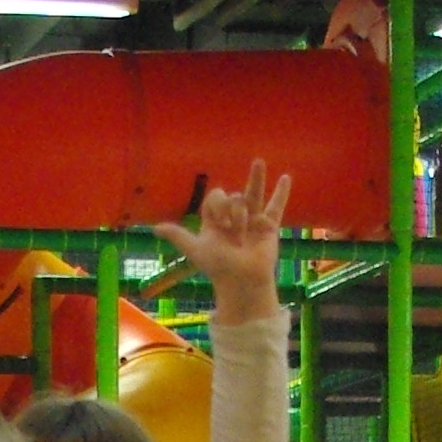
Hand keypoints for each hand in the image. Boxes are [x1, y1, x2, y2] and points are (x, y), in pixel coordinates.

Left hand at [154, 159, 290, 317]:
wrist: (243, 280)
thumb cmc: (218, 266)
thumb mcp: (196, 249)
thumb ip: (179, 237)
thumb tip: (155, 228)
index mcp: (216, 222)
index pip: (215, 198)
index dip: (217, 204)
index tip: (221, 223)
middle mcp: (234, 219)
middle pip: (233, 197)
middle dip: (233, 209)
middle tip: (234, 229)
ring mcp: (253, 221)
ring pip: (253, 195)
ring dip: (255, 179)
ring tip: (258, 161)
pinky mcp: (269, 227)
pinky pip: (276, 207)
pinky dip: (281, 193)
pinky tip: (286, 177)